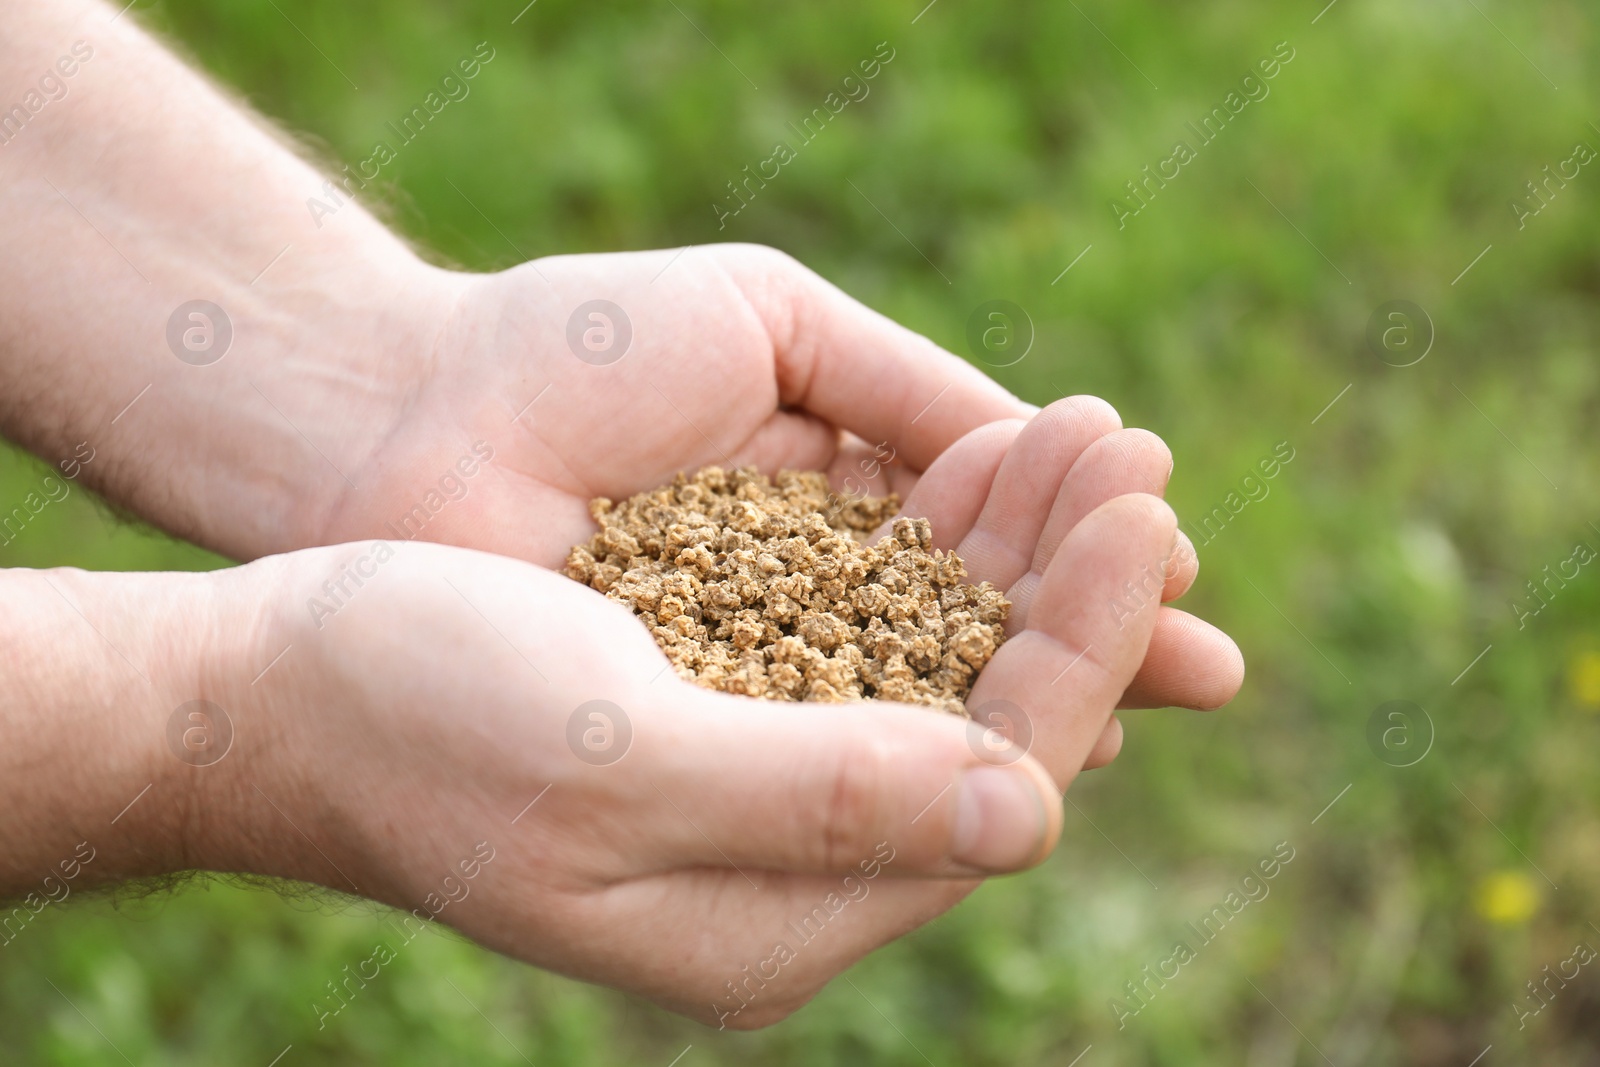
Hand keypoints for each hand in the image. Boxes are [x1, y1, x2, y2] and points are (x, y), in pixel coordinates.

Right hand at [190, 488, 1177, 1027]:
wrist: (273, 687)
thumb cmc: (417, 715)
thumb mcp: (619, 759)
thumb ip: (829, 796)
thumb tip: (1036, 811)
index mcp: (774, 918)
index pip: (995, 782)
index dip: (1084, 646)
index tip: (1146, 515)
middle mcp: (785, 876)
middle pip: (988, 727)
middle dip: (1070, 591)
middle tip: (1139, 453)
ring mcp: (754, 800)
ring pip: (937, 675)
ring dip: (1012, 559)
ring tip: (1083, 436)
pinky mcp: (721, 725)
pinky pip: (869, 644)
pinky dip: (929, 555)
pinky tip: (971, 468)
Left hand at [312, 246, 1236, 716]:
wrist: (403, 415)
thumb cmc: (573, 346)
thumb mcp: (767, 319)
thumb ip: (904, 381)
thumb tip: (1043, 438)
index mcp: (831, 484)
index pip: (985, 526)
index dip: (1077, 538)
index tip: (1164, 529)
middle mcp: (806, 590)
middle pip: (975, 625)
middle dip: (1088, 630)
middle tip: (1205, 640)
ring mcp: (755, 670)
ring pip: (923, 697)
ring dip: (1037, 690)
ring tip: (1151, 680)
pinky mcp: (701, 736)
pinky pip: (837, 756)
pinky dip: (932, 752)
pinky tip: (1026, 762)